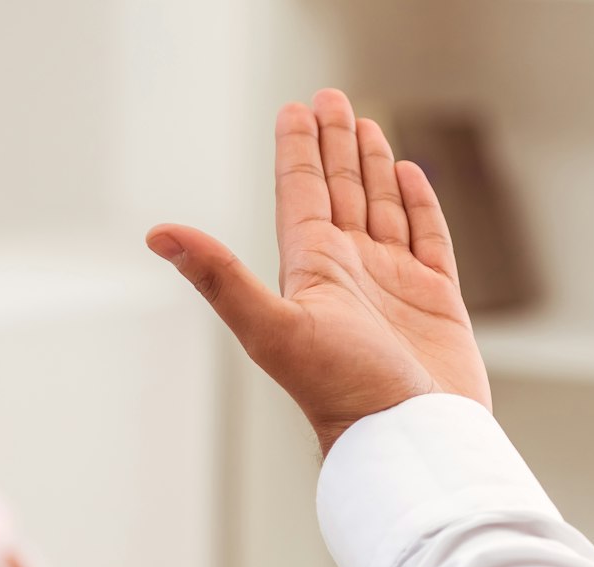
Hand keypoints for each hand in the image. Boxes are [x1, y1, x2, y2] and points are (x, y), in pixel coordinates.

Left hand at [145, 89, 491, 451]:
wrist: (409, 440)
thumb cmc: (343, 393)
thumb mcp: (273, 329)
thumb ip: (219, 278)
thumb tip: (157, 234)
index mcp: (312, 273)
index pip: (302, 194)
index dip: (299, 149)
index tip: (297, 108)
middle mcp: (351, 274)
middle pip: (340, 192)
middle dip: (336, 144)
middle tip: (332, 98)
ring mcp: (394, 286)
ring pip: (381, 210)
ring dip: (371, 167)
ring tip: (367, 126)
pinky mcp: (436, 302)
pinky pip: (428, 239)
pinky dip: (418, 204)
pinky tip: (408, 176)